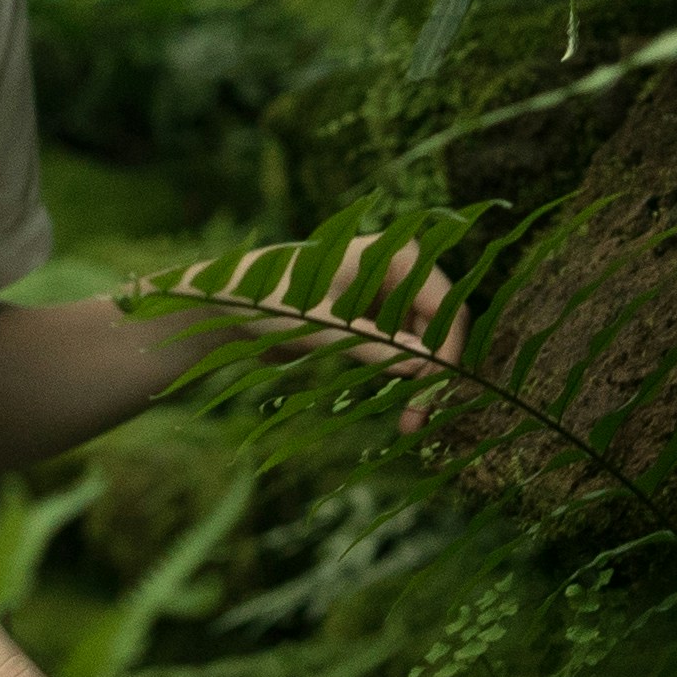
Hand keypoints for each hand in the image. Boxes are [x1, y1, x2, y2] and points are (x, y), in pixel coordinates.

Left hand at [194, 234, 466, 429]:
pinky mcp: (376, 321)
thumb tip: (422, 366)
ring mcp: (389, 298)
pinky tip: (399, 409)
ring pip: (427, 343)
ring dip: (423, 381)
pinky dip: (406, 379)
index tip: (435, 391)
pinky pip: (407, 352)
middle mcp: (399, 273)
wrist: (228, 304)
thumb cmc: (268, 297)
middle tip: (421, 418)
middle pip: (442, 325)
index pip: (444, 304)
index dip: (447, 349)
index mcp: (395, 255)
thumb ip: (368, 343)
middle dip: (437, 371)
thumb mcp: (318, 324)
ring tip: (409, 421)